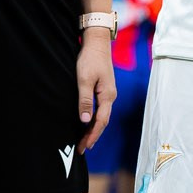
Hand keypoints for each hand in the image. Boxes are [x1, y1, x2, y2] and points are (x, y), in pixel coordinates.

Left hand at [77, 30, 115, 152]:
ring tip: (85, 140)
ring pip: (102, 116)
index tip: (84, 146)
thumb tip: (84, 120)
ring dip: (94, 129)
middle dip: (93, 136)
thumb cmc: (90, 60)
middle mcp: (110, 97)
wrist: (97, 44)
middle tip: (82, 149)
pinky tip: (88, 123)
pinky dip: (94, 120)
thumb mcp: (84, 80)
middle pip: (103, 121)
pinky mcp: (104, 90)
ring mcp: (108, 93)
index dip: (92, 135)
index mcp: (107, 96)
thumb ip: (85, 100)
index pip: (100, 121)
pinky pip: (100, 109)